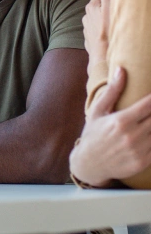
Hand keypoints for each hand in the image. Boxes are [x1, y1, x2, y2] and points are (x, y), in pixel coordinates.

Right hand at [70, 67, 150, 186]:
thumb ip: (112, 91)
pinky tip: (150, 132)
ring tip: (150, 120)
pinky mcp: (142, 162)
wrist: (89, 164)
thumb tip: (121, 70)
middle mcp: (132, 136)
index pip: (148, 105)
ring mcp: (138, 150)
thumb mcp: (98, 111)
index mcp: (121, 120)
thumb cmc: (93, 134)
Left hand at [83, 0, 109, 72]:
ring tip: (113, 19)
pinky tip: (108, 31)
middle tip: (116, 4)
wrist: (102, 56)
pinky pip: (95, 28)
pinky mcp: (88, 37)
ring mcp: (86, 27)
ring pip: (95, 16)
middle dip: (104, 2)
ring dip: (102, 16)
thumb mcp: (110, 9)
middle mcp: (86, 15)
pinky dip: (100, 27)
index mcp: (91, 6)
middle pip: (96, 4)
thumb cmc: (108, 31)